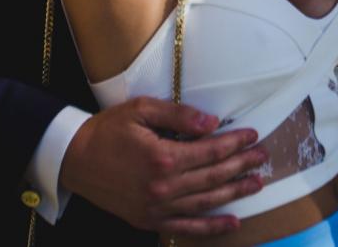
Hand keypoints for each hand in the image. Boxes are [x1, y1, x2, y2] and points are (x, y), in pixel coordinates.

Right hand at [59, 96, 267, 236]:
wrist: (75, 159)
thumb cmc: (108, 130)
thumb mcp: (141, 110)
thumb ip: (179, 115)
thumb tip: (212, 123)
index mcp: (163, 157)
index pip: (210, 151)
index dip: (235, 143)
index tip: (253, 135)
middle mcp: (163, 187)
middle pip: (213, 177)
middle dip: (242, 165)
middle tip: (263, 157)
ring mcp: (157, 208)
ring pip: (206, 202)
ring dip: (235, 193)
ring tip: (257, 184)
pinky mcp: (149, 220)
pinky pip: (187, 226)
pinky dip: (212, 227)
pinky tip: (232, 223)